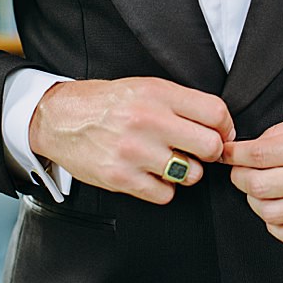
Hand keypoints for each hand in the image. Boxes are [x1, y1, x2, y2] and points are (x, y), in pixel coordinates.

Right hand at [29, 77, 233, 203]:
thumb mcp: (144, 88)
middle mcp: (146, 120)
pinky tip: (148, 174)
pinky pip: (165, 194)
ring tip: (165, 162)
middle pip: (210, 147)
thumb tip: (221, 128)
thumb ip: (181, 103)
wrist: (57, 119)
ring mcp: (133, 151)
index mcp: (156, 94)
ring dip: (184, 172)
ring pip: (191, 175)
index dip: (225, 128)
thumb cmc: (105, 104)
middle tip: (194, 151)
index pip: (215, 113)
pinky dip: (161, 188)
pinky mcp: (120, 177)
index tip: (219, 134)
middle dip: (208, 153)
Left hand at [220, 104, 282, 247]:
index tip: (226, 153)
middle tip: (240, 171)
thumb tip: (249, 147)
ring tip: (259, 190)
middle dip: (238, 177)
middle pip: (257, 186)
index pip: (257, 155)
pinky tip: (277, 211)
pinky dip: (275, 226)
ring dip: (254, 201)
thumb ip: (282, 132)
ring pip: (270, 213)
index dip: (232, 155)